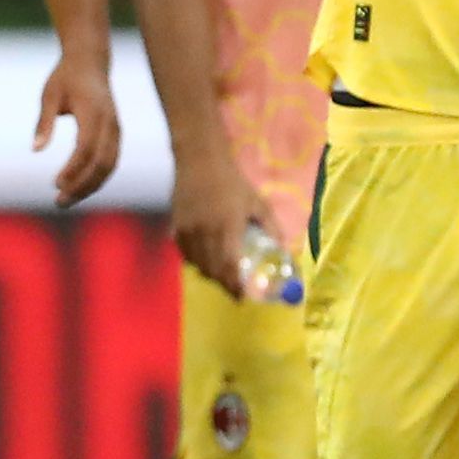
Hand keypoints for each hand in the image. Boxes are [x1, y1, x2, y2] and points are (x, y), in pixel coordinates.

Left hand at [37, 51, 121, 208]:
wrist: (90, 62)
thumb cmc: (65, 78)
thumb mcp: (49, 95)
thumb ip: (44, 122)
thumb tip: (36, 150)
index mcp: (93, 111)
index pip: (86, 148)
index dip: (73, 169)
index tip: (55, 184)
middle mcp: (110, 122)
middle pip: (102, 163)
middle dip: (82, 185)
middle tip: (59, 201)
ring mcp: (116, 129)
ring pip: (109, 166)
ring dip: (90, 186)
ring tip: (66, 200)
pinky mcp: (116, 134)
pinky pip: (111, 161)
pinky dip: (97, 178)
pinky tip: (79, 188)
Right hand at [166, 147, 272, 294]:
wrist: (200, 161)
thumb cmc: (232, 182)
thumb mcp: (258, 203)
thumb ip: (271, 227)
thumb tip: (282, 249)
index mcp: (228, 227)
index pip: (229, 265)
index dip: (235, 285)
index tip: (242, 297)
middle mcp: (206, 232)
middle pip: (212, 270)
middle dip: (224, 284)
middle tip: (235, 289)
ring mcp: (188, 230)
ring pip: (197, 264)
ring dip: (210, 275)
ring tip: (221, 276)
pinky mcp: (177, 227)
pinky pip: (185, 254)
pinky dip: (196, 263)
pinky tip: (205, 261)